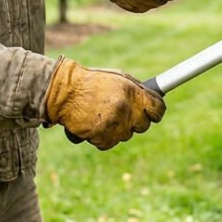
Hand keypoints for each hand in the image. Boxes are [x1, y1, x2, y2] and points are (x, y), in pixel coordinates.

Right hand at [45, 58, 165, 149]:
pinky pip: (110, 143)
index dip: (156, 111)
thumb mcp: (117, 78)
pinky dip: (103, 137)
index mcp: (132, 92)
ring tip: (101, 114)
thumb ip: (136, 90)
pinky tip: (93, 124)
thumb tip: (153, 99)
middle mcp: (126, 110)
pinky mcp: (103, 139)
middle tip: (121, 112)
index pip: (158, 109)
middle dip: (135, 120)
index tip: (152, 112)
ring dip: (117, 128)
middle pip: (144, 125)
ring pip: (126, 135)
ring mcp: (115, 126)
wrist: (63, 93)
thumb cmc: (91, 82)